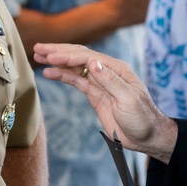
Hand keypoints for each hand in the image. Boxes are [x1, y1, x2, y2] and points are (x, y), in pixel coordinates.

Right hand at [35, 43, 176, 161]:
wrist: (148, 137)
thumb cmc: (143, 118)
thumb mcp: (128, 100)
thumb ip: (111, 81)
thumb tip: (93, 63)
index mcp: (116, 69)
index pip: (87, 57)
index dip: (68, 56)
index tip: (51, 57)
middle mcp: (107, 72)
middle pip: (79, 57)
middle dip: (58, 52)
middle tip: (38, 48)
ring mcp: (100, 82)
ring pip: (75, 67)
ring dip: (57, 62)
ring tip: (38, 56)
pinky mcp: (96, 94)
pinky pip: (76, 81)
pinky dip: (62, 76)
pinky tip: (49, 73)